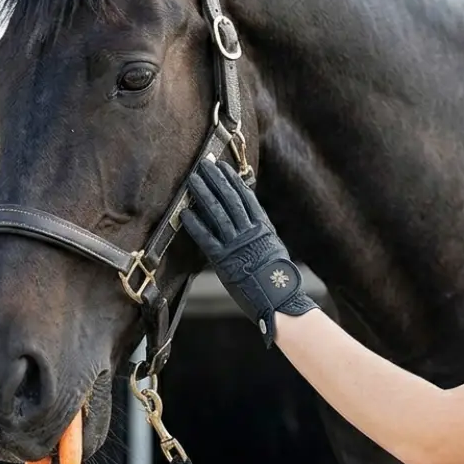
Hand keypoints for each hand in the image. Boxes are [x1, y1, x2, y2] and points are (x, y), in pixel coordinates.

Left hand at [180, 158, 317, 345]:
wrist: (279, 298)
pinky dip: (195, 224)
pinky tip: (185, 212)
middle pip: (230, 199)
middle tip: (203, 164)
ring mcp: (236, 244)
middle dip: (216, 179)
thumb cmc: (277, 277)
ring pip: (217, 213)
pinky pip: (206, 238)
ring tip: (193, 179)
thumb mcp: (273, 246)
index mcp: (262, 226)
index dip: (233, 180)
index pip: (246, 197)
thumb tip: (251, 218)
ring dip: (203, 194)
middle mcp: (249, 231)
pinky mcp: (223, 260)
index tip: (223, 167)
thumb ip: (260, 231)